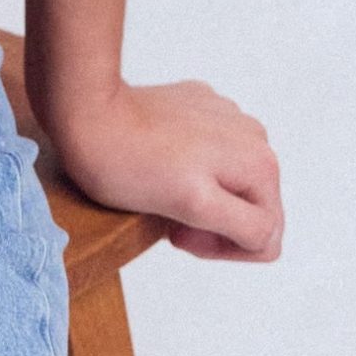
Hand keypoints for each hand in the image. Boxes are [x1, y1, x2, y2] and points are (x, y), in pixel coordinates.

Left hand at [44, 77, 283, 261]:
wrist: (87, 112)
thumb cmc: (128, 163)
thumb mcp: (194, 207)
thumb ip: (247, 226)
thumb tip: (268, 235)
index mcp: (260, 162)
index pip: (264, 238)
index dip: (222, 248)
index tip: (182, 235)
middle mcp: (253, 136)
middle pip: (251, 211)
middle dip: (214, 225)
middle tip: (170, 220)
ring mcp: (226, 118)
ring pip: (230, 185)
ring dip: (202, 198)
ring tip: (163, 191)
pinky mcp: (199, 107)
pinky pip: (208, 156)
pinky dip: (188, 169)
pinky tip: (159, 164)